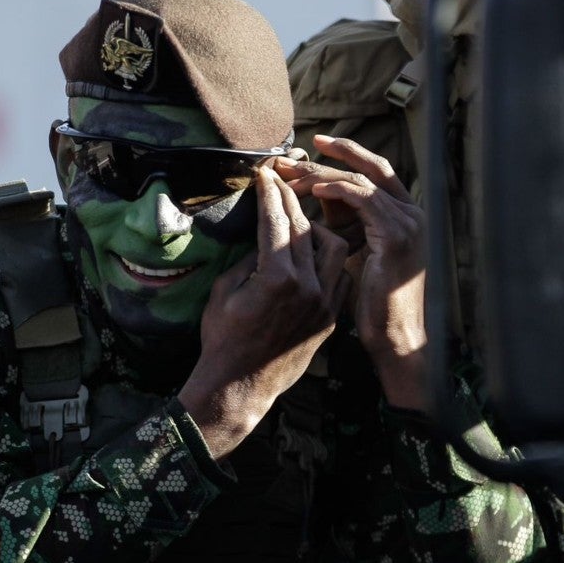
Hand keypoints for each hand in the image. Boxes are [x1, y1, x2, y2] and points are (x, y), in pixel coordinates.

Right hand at [178, 165, 349, 457]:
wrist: (240, 387)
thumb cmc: (223, 339)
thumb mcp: (226, 291)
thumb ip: (250, 258)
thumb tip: (265, 234)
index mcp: (277, 277)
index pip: (277, 221)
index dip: (270, 194)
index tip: (265, 175)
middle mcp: (308, 287)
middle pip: (305, 228)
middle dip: (291, 202)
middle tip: (281, 185)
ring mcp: (325, 303)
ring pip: (334, 248)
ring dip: (317, 230)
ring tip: (299, 222)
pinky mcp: (332, 317)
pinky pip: (340, 276)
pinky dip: (328, 259)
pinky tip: (313, 253)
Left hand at [274, 135, 426, 409]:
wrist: (393, 335)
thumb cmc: (370, 302)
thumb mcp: (353, 251)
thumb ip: (340, 223)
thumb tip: (310, 198)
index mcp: (403, 214)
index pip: (373, 171)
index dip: (344, 154)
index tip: (311, 147)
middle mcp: (410, 212)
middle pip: (370, 166)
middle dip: (331, 155)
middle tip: (290, 157)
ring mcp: (407, 222)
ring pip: (360, 180)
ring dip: (323, 175)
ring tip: (291, 177)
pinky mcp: (396, 235)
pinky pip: (363, 199)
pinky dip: (336, 189)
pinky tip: (311, 190)